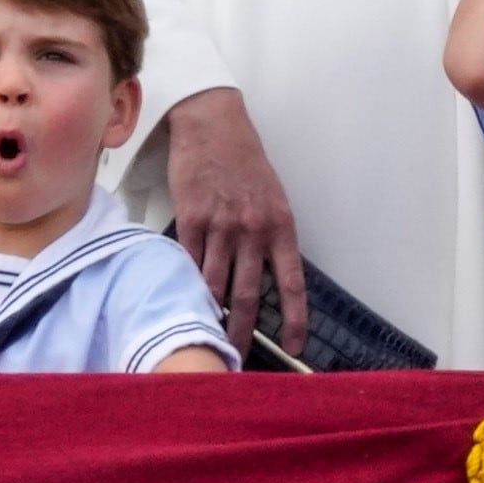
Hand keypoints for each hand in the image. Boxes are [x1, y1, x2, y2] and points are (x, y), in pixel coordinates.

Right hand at [162, 87, 304, 355]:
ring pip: (215, 285)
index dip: (296, 320)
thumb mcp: (273, 198)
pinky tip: (186, 299)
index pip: (292, 284)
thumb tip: (268, 279)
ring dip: (212, 315)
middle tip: (238, 357)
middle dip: (245, 332)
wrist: (212, 125)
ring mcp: (220, 225)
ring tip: (208, 335)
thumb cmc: (245, 161)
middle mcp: (252, 230)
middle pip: (249, 295)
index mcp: (280, 225)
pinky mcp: (190, 219)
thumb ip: (271, 237)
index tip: (297, 347)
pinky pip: (190, 263)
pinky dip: (189, 284)